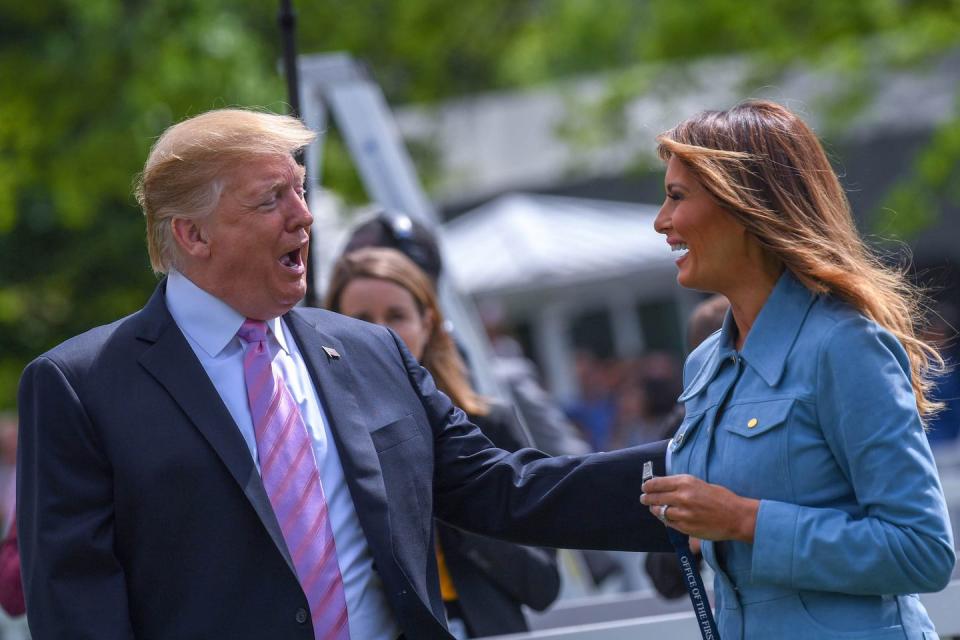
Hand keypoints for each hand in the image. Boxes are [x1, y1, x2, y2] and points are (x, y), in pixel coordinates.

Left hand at [641, 474, 758, 542]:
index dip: (648, 485)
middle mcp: (682, 497)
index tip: (644, 486)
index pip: (657, 483)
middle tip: (644, 498)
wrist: (736, 517)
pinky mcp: (686, 528)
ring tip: (654, 508)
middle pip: (655, 498)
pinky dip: (666, 519)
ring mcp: (683, 514)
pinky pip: (669, 523)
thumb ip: (681, 485)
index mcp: (686, 482)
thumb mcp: (699, 484)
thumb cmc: (721, 498)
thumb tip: (663, 486)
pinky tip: (666, 517)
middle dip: (647, 498)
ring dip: (655, 510)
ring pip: (660, 512)